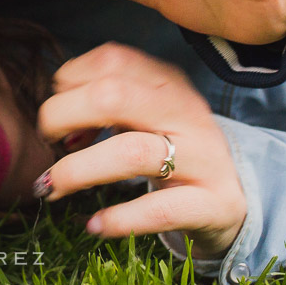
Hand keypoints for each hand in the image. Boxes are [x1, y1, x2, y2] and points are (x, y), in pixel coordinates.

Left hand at [36, 43, 245, 258]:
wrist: (235, 200)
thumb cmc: (173, 151)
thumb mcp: (145, 115)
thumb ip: (104, 104)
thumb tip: (56, 117)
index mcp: (168, 83)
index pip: (112, 59)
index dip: (71, 80)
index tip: (59, 109)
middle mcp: (186, 112)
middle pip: (115, 95)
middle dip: (65, 114)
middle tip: (49, 139)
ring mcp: (203, 158)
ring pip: (133, 152)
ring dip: (79, 169)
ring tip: (52, 186)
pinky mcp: (211, 204)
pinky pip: (160, 210)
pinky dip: (119, 219)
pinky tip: (94, 225)